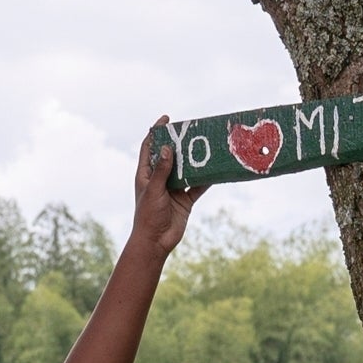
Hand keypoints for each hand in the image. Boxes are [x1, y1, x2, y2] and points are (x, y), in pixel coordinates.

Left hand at [130, 121, 201, 252]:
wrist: (156, 242)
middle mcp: (160, 179)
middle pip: (170, 155)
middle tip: (192, 130)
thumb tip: (166, 149)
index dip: (156, 132)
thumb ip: (161, 171)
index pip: (149, 148)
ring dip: (195, 160)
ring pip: (186, 170)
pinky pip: (198, 186)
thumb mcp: (153, 190)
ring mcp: (174, 189)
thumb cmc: (148, 215)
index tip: (166, 120)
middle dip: (180, 143)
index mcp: (146, 174)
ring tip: (206, 146)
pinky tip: (215, 170)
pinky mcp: (185, 200)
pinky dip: (206, 179)